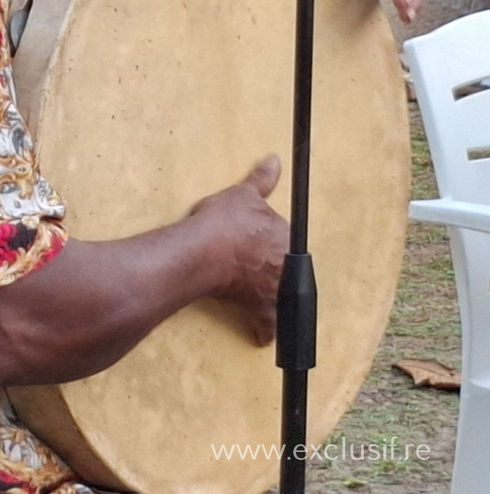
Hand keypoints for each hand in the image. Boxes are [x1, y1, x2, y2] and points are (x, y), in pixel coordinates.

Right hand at [189, 155, 287, 345]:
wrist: (205, 251)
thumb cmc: (224, 221)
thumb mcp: (243, 194)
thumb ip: (262, 180)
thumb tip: (275, 159)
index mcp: (289, 238)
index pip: (287, 240)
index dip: (272, 241)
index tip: (258, 244)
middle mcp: (288, 267)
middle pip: (287, 270)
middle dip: (276, 270)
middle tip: (254, 268)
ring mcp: (277, 291)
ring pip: (284, 298)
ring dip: (276, 299)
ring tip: (264, 298)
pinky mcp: (261, 311)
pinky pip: (267, 326)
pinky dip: (264, 330)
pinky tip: (260, 334)